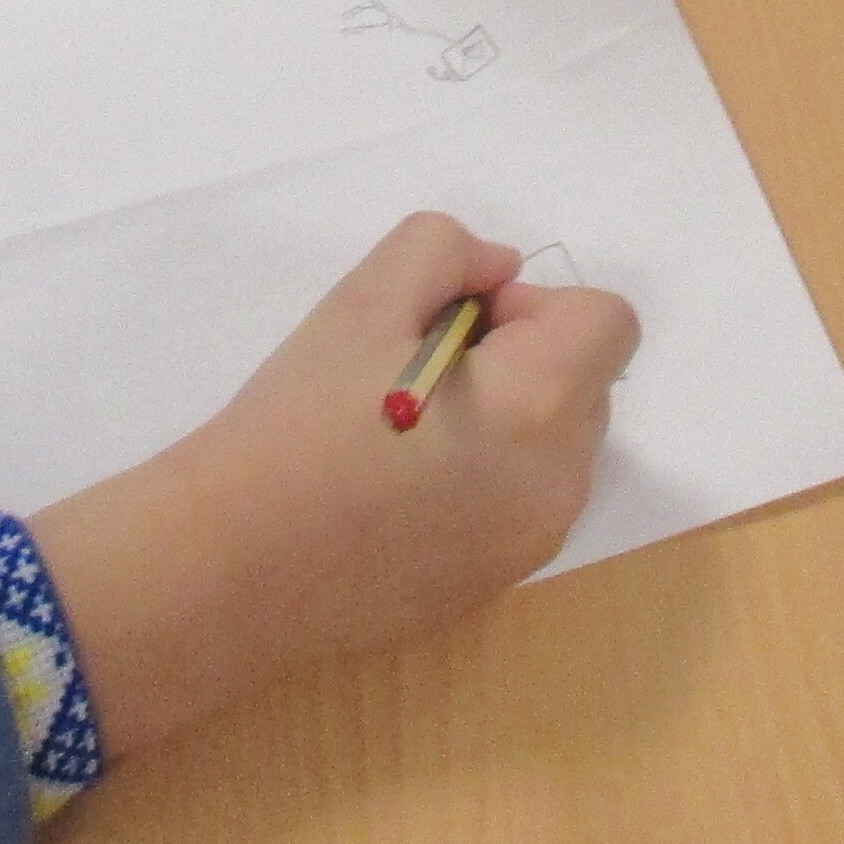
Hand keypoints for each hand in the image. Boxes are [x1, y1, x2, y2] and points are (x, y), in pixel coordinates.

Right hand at [28, 213, 635, 760]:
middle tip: (418, 375)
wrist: (234, 566)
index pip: (609, 321)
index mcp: (541, 404)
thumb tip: (500, 275)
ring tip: (403, 438)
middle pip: (585, 386)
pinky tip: (392, 497)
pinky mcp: (493, 592)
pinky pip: (518, 510)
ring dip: (506, 424)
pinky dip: (481, 486)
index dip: (535, 305)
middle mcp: (559, 485)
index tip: (455, 327)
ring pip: (553, 451)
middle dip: (522, 362)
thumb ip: (450, 251)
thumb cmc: (299, 422)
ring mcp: (530, 549)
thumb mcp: (365, 296)